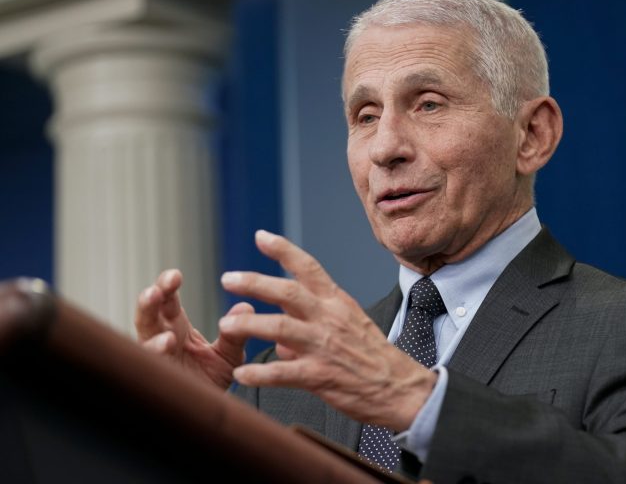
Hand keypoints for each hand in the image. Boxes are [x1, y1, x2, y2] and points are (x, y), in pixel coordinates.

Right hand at [134, 269, 249, 388]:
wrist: (204, 414)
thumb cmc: (210, 380)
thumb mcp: (228, 356)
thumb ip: (235, 334)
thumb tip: (246, 306)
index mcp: (176, 326)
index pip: (167, 300)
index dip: (167, 286)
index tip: (175, 275)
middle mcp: (160, 338)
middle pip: (148, 313)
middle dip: (151, 299)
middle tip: (158, 289)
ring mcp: (154, 359)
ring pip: (142, 337)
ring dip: (147, 325)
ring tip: (158, 314)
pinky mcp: (155, 378)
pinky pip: (148, 364)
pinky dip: (155, 353)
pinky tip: (166, 344)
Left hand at [218, 230, 436, 430]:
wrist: (400, 388)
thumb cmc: (374, 357)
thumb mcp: (350, 325)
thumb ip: (314, 323)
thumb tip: (282, 339)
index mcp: (337, 302)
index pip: (308, 267)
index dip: (283, 250)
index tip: (261, 236)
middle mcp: (329, 318)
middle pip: (287, 291)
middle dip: (254, 282)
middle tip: (228, 278)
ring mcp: (324, 346)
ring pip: (278, 327)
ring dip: (247, 325)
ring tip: (225, 325)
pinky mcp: (320, 375)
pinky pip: (282, 372)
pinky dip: (259, 373)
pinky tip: (242, 375)